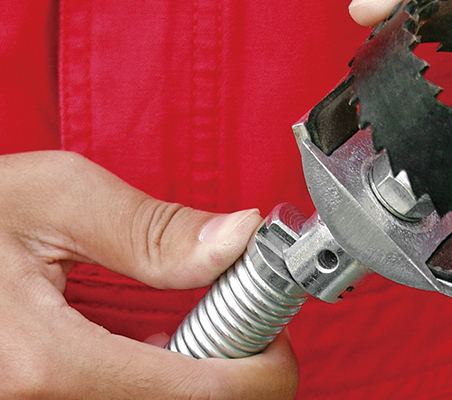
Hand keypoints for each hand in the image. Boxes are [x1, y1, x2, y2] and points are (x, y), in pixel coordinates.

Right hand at [0, 151, 297, 398]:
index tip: (273, 334)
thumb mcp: (52, 199)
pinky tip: (147, 345)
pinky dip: (154, 381)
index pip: (205, 397)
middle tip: (228, 320)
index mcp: (46, 366)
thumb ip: (152, 229)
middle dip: (228, 371)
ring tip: (185, 326)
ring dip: (192, 378)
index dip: (263, 371)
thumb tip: (239, 238)